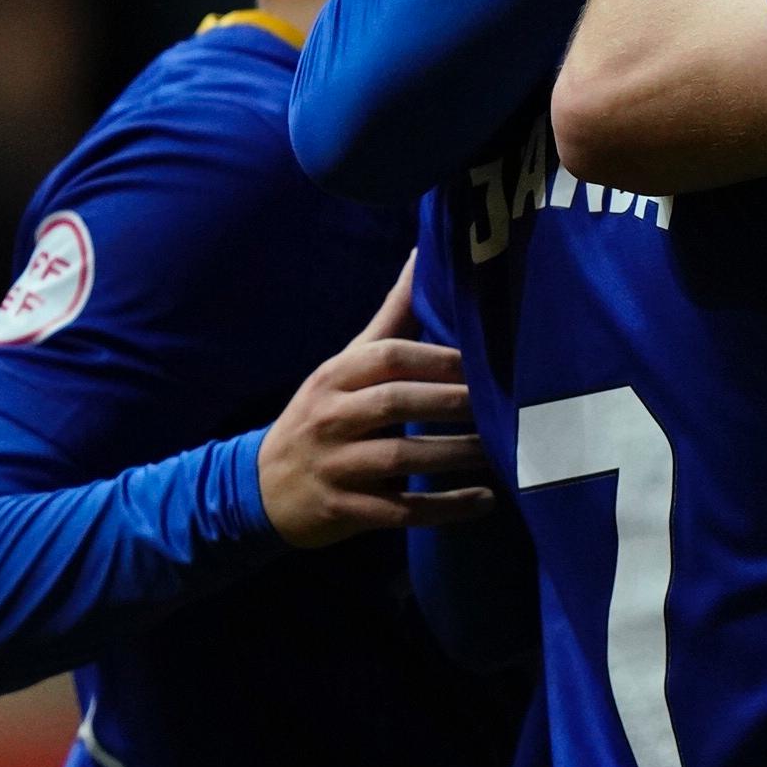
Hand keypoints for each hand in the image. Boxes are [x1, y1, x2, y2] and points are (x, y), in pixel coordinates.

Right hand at [259, 259, 497, 546]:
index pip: (389, 356)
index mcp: (336, 376)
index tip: (486, 363)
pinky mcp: (345, 511)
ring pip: (401, 457)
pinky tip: (485, 500)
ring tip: (501, 450)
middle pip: (397, 402)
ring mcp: (336, 466)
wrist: (261, 488)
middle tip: (505, 405)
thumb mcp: (345, 366)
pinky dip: (445, 507)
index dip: (440, 359)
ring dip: (456, 453)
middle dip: (453, 403)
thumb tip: (424, 255)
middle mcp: (331, 417)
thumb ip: (390, 319)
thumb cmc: (322, 415)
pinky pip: (402, 509)